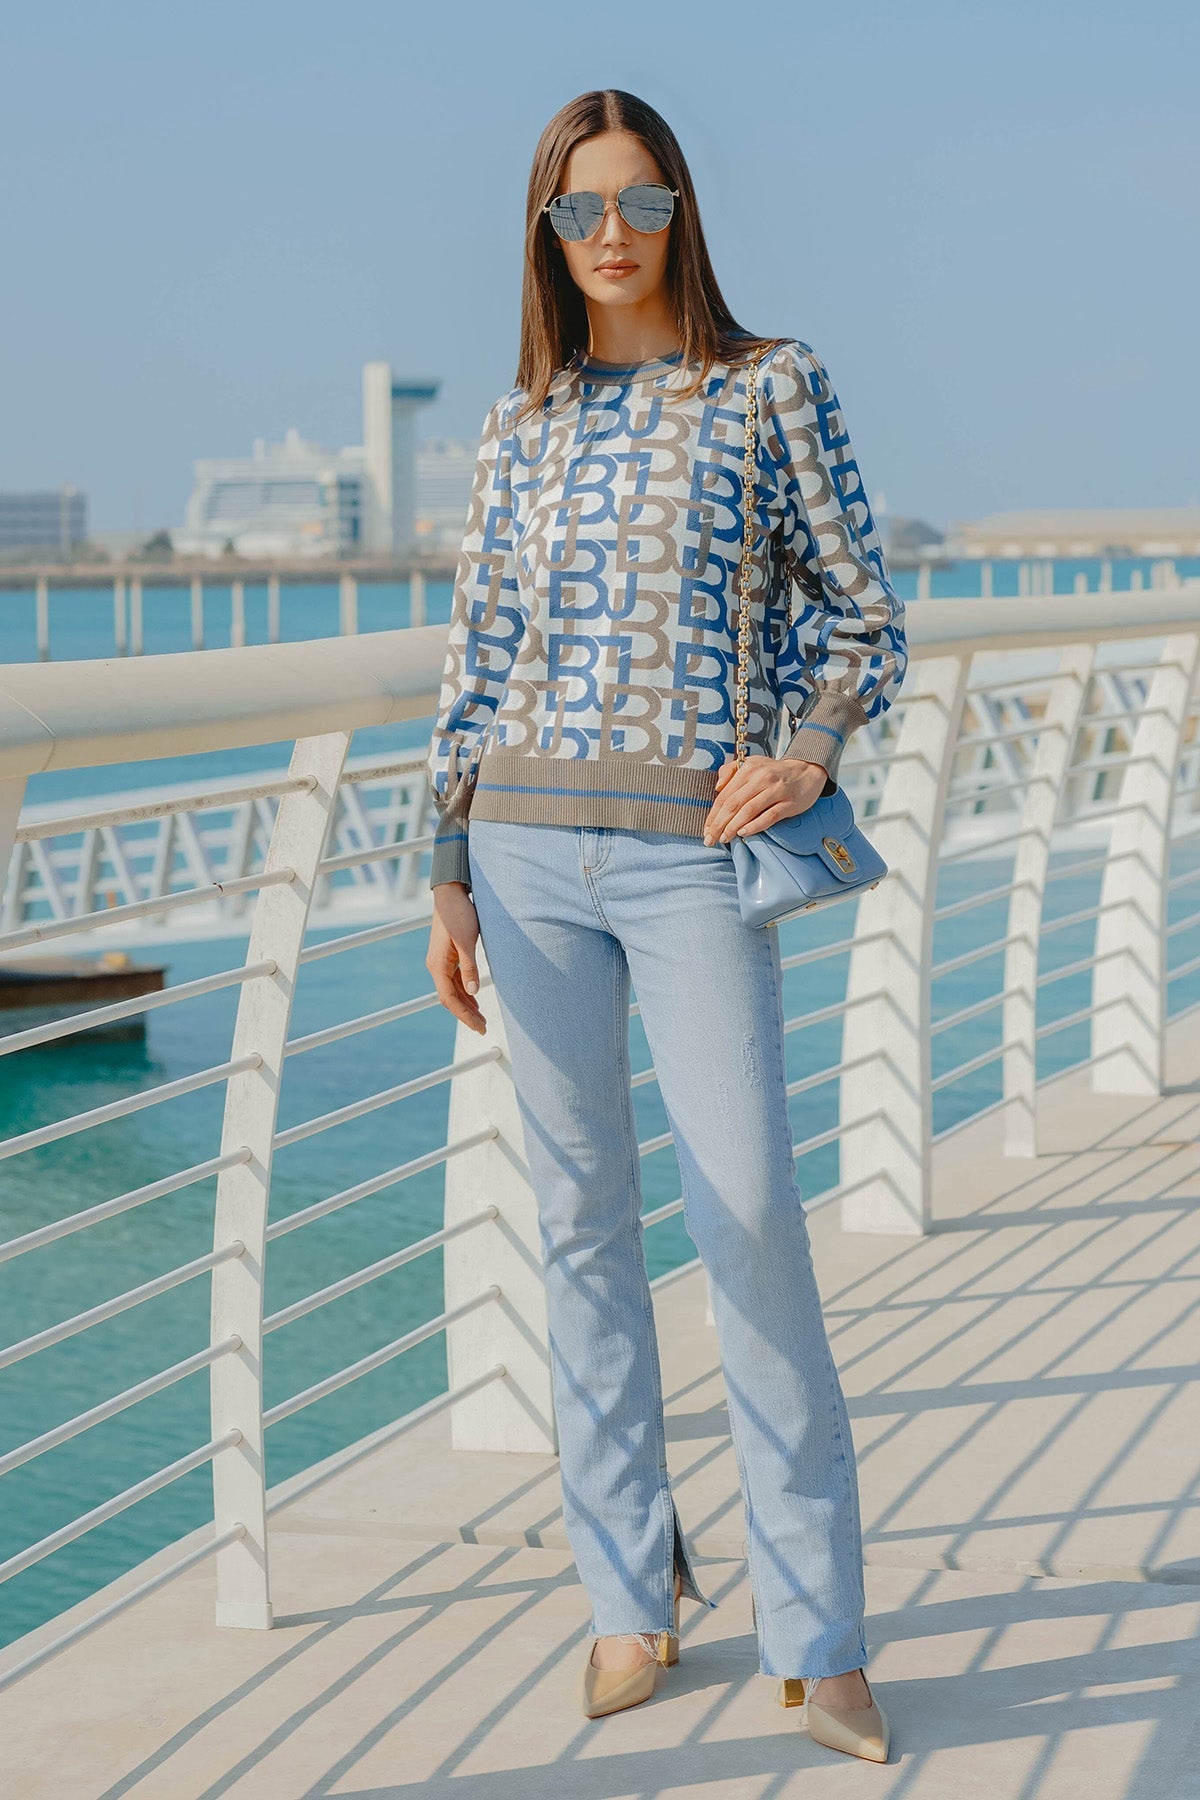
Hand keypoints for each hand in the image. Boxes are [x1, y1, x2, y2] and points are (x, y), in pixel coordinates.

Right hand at [426, 882, 487, 1034]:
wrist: (450, 893)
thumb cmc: (459, 914)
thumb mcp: (467, 941)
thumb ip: (469, 967)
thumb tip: (473, 991)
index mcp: (438, 966)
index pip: (450, 999)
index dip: (464, 1016)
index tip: (479, 1027)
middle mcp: (436, 966)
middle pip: (451, 998)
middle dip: (466, 1015)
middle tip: (483, 1028)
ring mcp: (441, 961)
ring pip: (453, 990)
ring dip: (467, 1005)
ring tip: (481, 1018)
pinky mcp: (447, 955)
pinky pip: (455, 980)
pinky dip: (465, 991)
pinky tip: (475, 997)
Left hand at [701, 752, 828, 844]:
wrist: (807, 771)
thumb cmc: (773, 772)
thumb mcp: (751, 764)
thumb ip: (730, 771)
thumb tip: (717, 787)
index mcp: (748, 770)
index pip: (725, 795)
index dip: (713, 814)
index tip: (706, 829)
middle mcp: (761, 778)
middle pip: (734, 804)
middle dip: (719, 824)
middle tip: (710, 839)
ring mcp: (776, 791)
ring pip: (749, 811)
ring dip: (733, 827)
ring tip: (724, 839)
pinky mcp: (789, 803)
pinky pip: (769, 816)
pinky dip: (754, 826)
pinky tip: (743, 833)